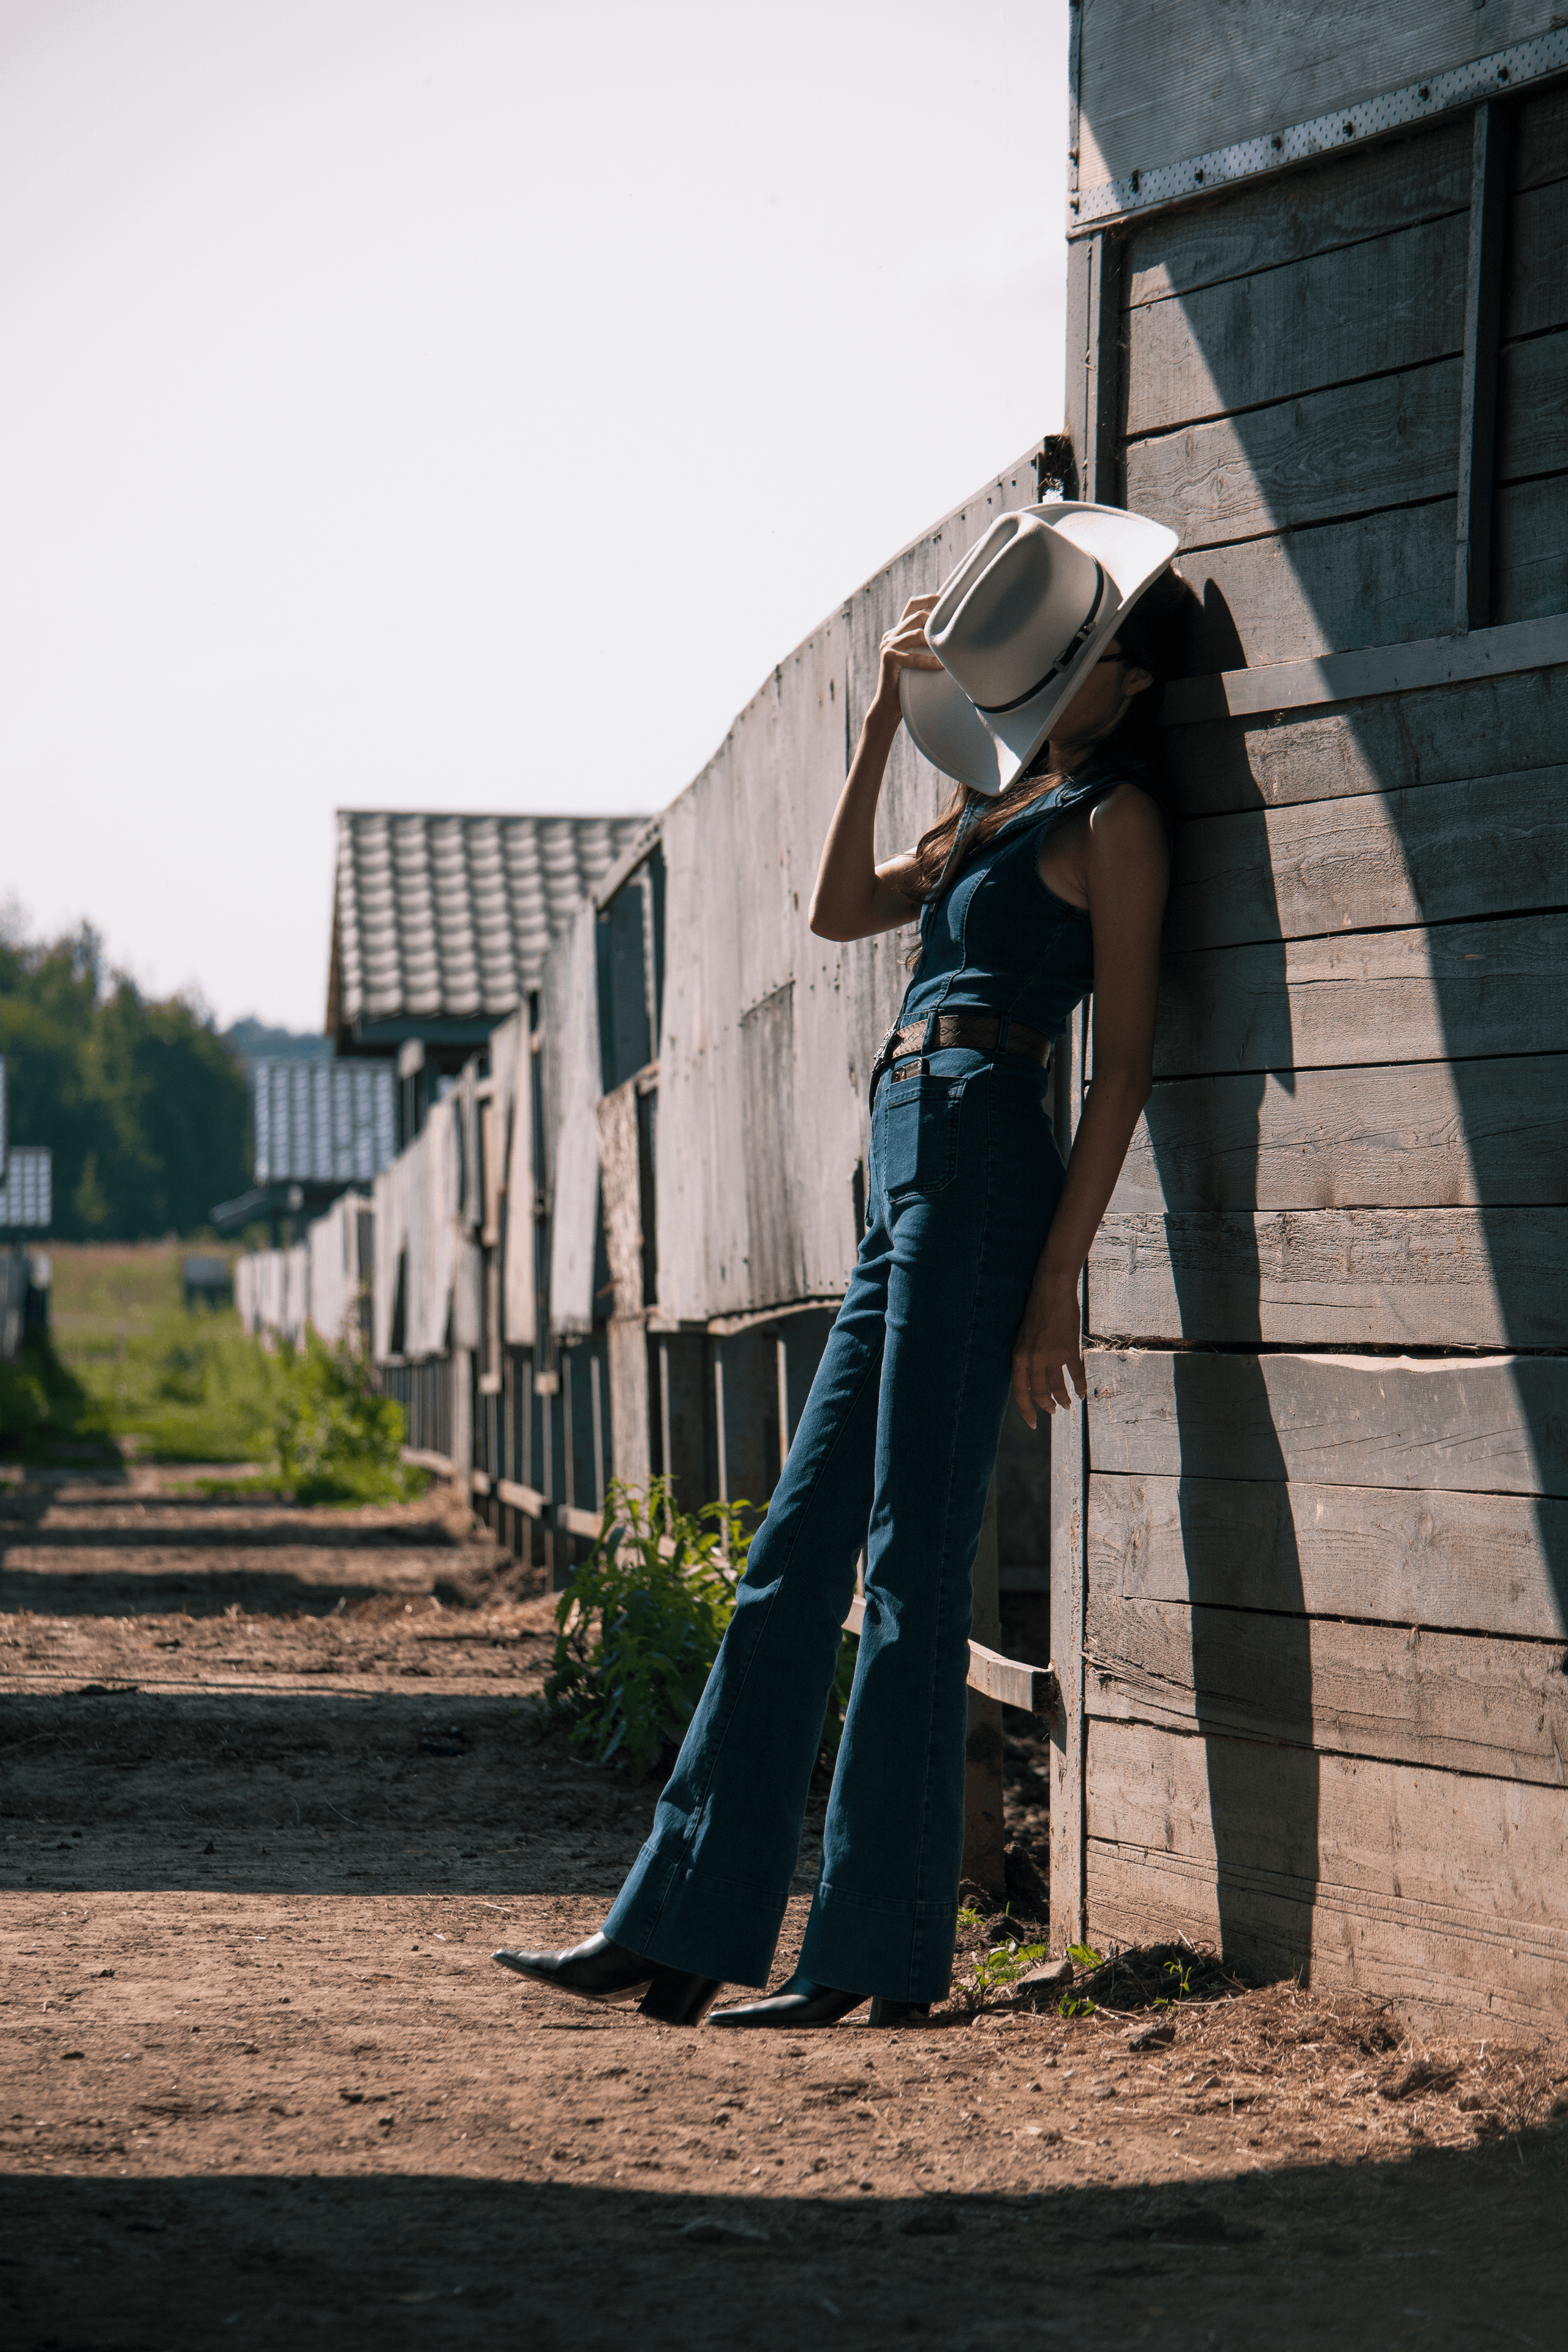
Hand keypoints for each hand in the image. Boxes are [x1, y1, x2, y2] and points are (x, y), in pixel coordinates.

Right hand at [874, 594, 942, 711]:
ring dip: (935, 642)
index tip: (947, 601)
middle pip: (917, 615)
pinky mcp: (888, 657)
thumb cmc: (909, 683)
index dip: (929, 599)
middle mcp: (891, 634)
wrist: (889, 705)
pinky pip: (914, 657)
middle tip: (953, 631)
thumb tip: (955, 637)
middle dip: (936, 620)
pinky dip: (930, 662)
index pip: (913, 605)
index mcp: (898, 631)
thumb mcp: (919, 658)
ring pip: (916, 633)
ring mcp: (888, 645)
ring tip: (950, 649)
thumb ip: (928, 646)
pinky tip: (942, 666)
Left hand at [1010, 1271, 1085, 1429]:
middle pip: (1040, 1393)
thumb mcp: (1022, 1337)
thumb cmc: (1036, 1312)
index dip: (1026, 1410)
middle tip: (1053, 1412)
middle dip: (1047, 1406)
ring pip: (1058, 1388)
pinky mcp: (1069, 1349)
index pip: (1019, 1392)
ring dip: (1064, 1400)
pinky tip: (1082, 1393)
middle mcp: (1033, 1359)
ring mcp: (1052, 1355)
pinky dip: (1080, 1387)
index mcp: (1018, 1357)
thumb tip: (1029, 1381)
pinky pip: (1076, 1375)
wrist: (1051, 1292)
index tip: (1032, 1424)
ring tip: (1068, 1405)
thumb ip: (1025, 1359)